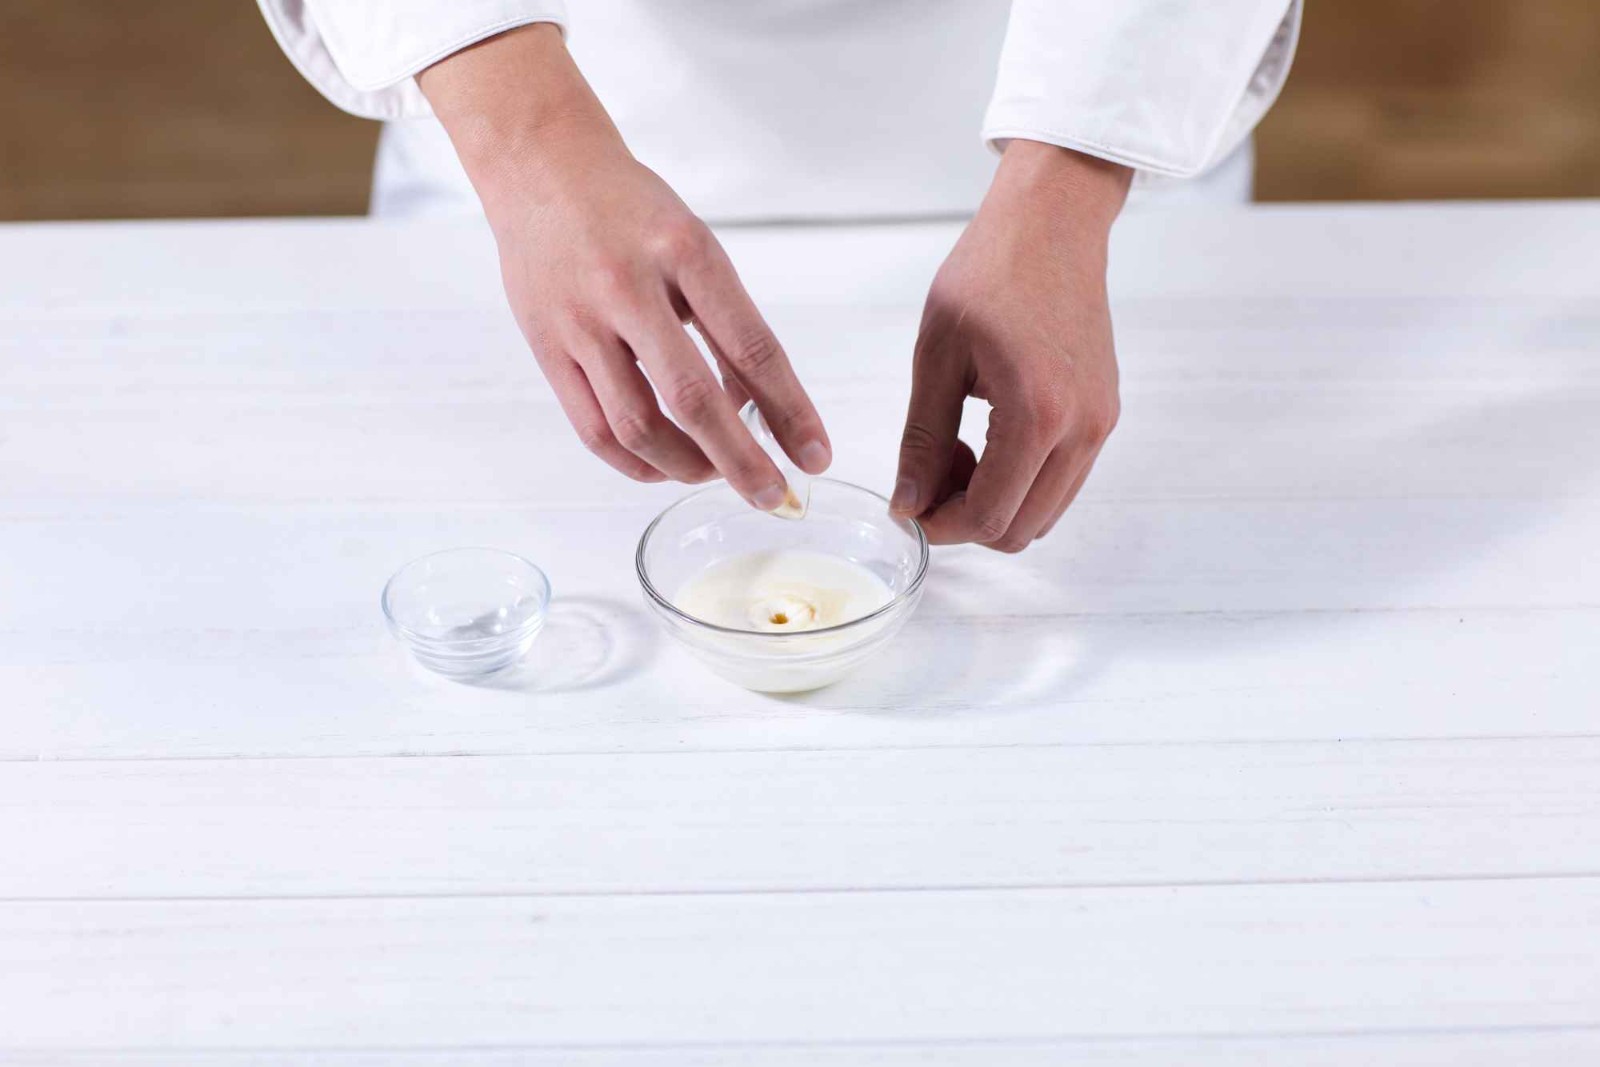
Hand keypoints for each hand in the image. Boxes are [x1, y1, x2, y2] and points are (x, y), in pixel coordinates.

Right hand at [419, 25, 829, 508]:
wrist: (539, 167)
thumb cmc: (630, 210)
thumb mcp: (694, 245)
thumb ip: (726, 324)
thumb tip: (763, 410)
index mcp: (685, 251)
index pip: (752, 346)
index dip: (790, 410)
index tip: (816, 454)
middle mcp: (629, 287)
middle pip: (692, 400)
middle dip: (741, 460)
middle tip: (772, 494)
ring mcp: (580, 322)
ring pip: (638, 426)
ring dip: (686, 466)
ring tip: (715, 472)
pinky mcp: (546, 348)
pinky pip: (594, 430)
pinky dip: (635, 462)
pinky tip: (664, 466)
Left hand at [890, 140, 1130, 550]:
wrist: (1053, 224)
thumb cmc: (990, 272)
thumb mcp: (936, 357)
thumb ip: (921, 440)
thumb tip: (907, 503)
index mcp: (1037, 412)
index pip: (989, 515)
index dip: (940, 525)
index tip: (908, 504)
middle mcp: (1082, 429)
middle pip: (1021, 530)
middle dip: (966, 520)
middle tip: (929, 475)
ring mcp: (1100, 424)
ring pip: (1044, 514)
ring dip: (995, 503)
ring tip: (958, 451)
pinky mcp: (1104, 415)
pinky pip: (1061, 482)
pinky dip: (1021, 483)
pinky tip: (987, 440)